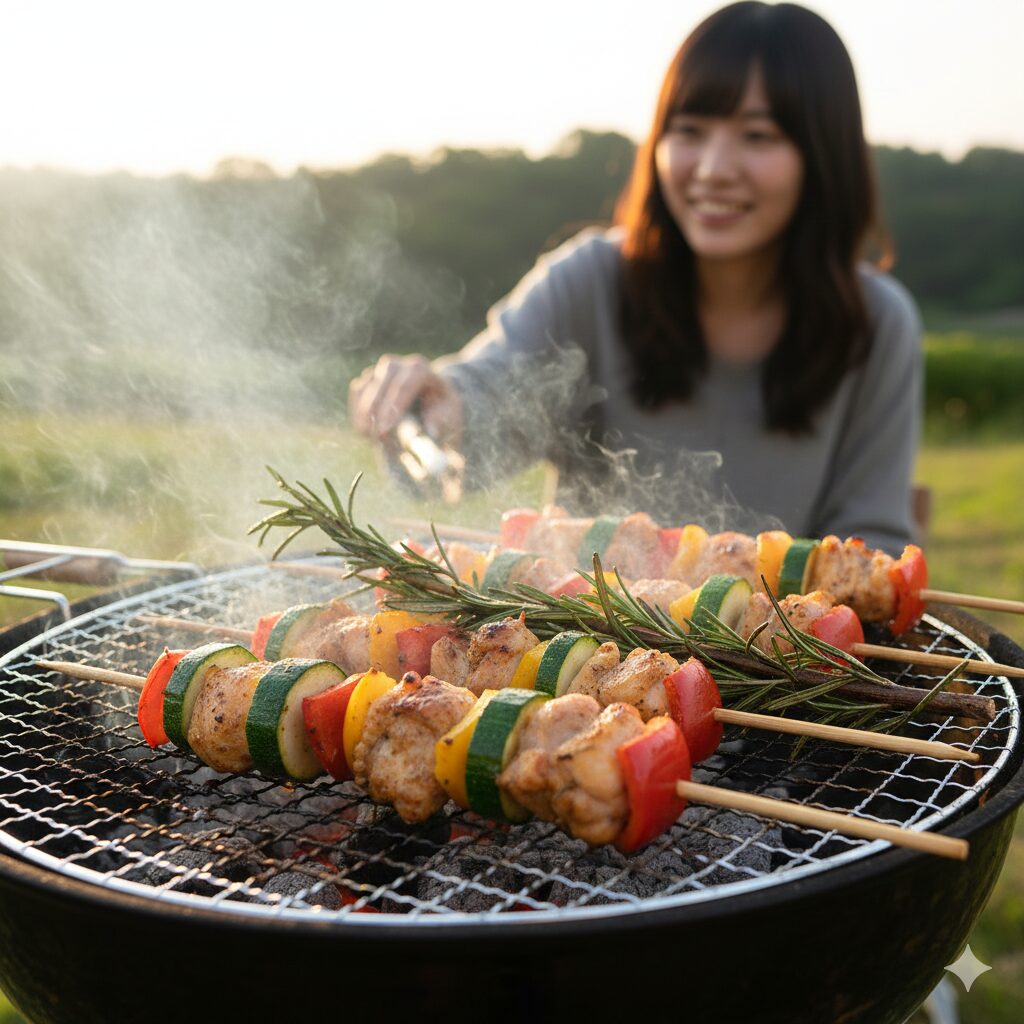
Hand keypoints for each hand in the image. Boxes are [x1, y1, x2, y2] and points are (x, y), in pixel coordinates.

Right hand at [348, 354, 462, 447]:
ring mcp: (379, 369)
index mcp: (420, 370)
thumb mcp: (448, 416)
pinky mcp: (367, 378)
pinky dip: (358, 413)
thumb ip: (440, 422)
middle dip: (374, 411)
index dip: (393, 408)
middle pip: (381, 384)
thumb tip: (431, 431)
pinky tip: (369, 430)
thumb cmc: (440, 409)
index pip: (405, 385)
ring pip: (364, 389)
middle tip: (372, 437)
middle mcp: (398, 365)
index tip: (384, 430)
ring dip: (364, 415)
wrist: (429, 400)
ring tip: (373, 439)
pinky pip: (356, 394)